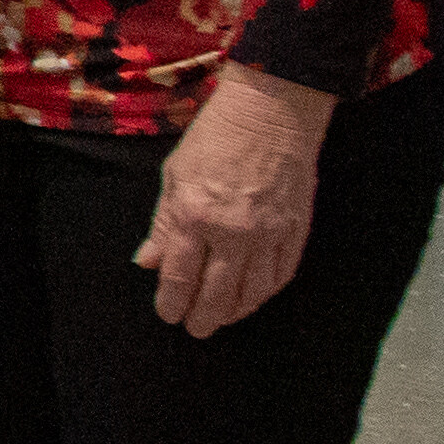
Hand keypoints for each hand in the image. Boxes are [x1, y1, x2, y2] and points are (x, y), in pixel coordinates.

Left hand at [141, 62, 330, 333]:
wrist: (271, 113)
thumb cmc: (216, 138)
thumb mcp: (174, 176)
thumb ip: (163, 224)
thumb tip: (147, 262)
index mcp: (195, 216)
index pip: (180, 276)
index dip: (173, 301)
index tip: (168, 315)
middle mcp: (233, 231)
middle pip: (217, 292)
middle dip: (203, 316)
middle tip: (195, 330)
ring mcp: (269, 233)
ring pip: (253, 291)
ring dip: (236, 311)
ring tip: (223, 319)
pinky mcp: (296, 229)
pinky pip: (282, 273)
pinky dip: (267, 292)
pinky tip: (255, 298)